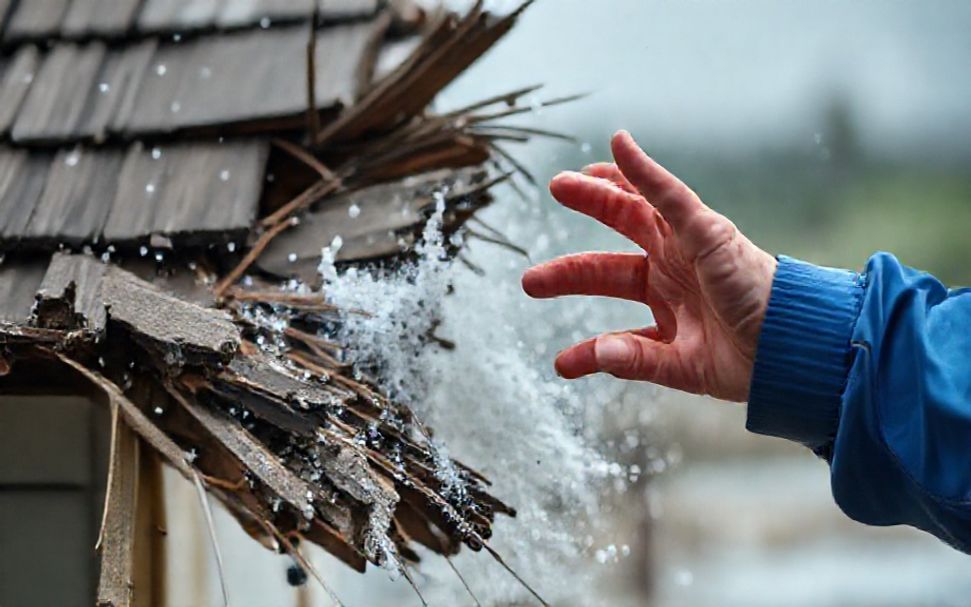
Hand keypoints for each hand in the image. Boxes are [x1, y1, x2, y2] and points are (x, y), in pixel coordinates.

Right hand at [522, 132, 777, 401]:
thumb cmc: (756, 280)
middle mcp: (673, 274)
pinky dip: (594, 359)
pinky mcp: (676, 358)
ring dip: (572, 296)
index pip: (634, 208)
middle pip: (610, 261)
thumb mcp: (704, 229)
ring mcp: (671, 315)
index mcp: (683, 240)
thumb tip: (616, 141)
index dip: (602, 191)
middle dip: (570, 260)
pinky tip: (565, 363)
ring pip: (610, 303)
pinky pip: (626, 357)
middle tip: (532, 262)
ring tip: (532, 287)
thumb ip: (659, 191)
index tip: (566, 184)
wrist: (792, 347)